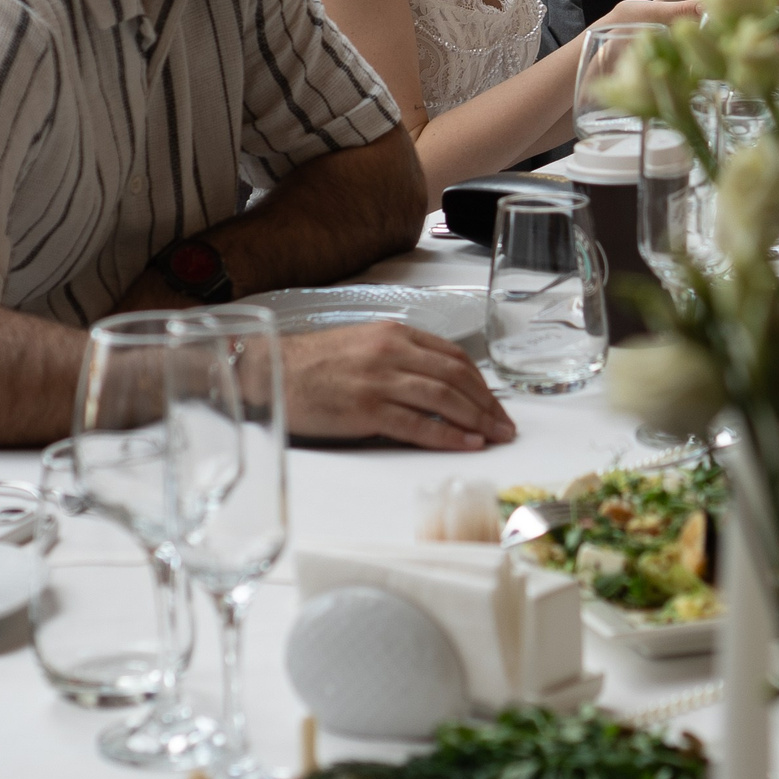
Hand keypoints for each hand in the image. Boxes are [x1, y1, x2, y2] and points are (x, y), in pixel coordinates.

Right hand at [283, 321, 514, 450]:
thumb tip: (434, 382)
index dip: (481, 382)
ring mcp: (380, 380)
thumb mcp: (363, 345)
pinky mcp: (367, 409)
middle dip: (488, 404)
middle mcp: (392, 352)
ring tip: (497, 436)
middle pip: (456, 377)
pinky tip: (468, 444)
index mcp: (394, 334)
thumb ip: (398, 357)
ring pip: (444, 399)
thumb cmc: (312, 363)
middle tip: (506, 425)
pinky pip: (418, 425)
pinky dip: (449, 436)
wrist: (271, 371)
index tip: (494, 402)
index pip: (453, 356)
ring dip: (478, 420)